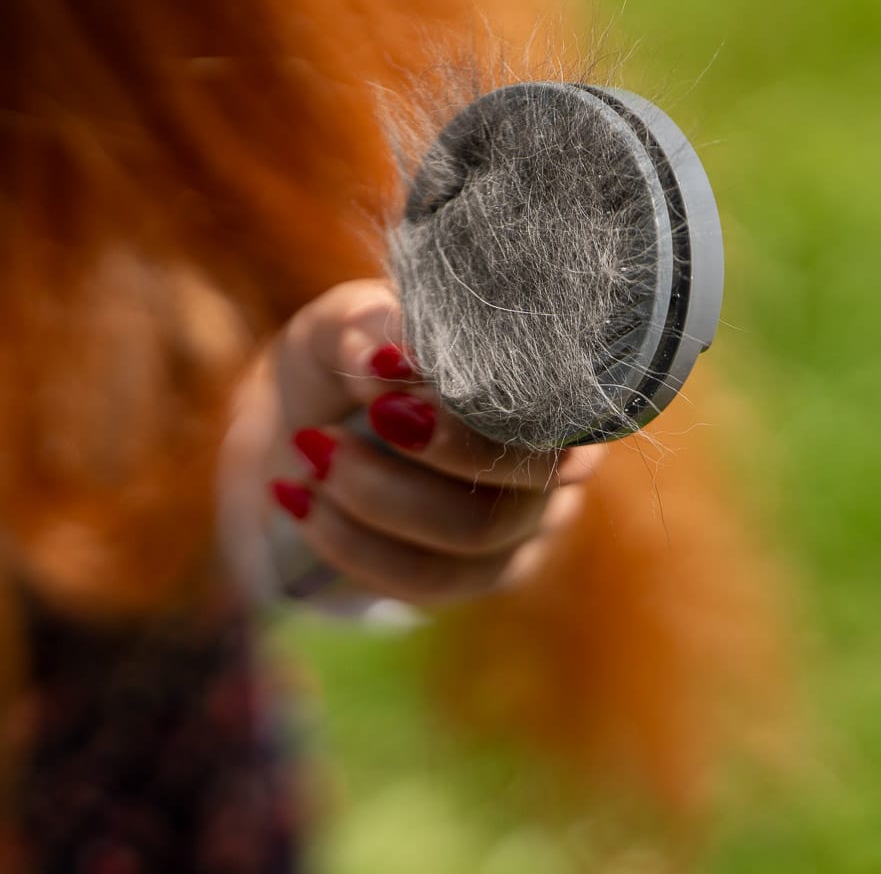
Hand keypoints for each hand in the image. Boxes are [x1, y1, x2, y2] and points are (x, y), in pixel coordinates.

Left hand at [218, 281, 602, 606]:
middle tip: (332, 431)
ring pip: (478, 532)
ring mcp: (529, 522)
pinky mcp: (482, 573)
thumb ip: (368, 326)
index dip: (479, 396)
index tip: (384, 375)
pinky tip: (299, 501)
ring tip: (308, 456)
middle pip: (528, 474)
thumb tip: (384, 362)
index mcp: (550, 379)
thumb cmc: (351, 354)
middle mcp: (561, 454)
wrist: (309, 419)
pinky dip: (356, 543)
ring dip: (379, 499)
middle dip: (430, 451)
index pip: (552, 399)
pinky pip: (433, 579)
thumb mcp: (348, 321)